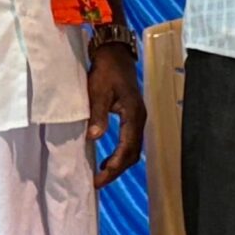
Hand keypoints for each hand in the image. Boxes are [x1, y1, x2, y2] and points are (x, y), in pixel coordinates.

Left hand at [87, 38, 146, 187]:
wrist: (114, 52)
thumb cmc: (106, 70)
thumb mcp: (98, 91)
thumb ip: (98, 114)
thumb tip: (94, 137)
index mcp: (134, 114)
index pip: (127, 148)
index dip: (114, 167)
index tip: (98, 179)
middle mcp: (140, 118)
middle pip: (133, 152)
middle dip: (117, 170)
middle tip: (98, 182)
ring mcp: (138, 117)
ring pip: (133, 148)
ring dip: (119, 163)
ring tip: (102, 173)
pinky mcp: (133, 114)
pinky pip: (130, 140)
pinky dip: (121, 153)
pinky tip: (108, 157)